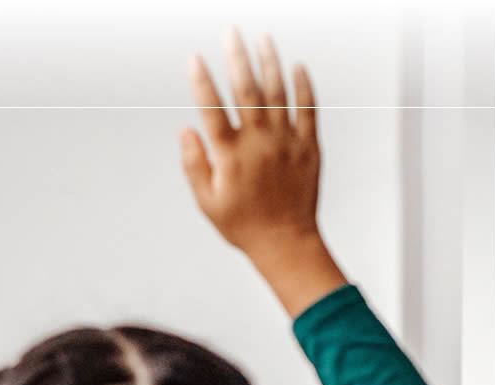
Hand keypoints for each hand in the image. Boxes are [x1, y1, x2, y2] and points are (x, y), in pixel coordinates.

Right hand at [181, 30, 345, 314]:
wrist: (286, 241)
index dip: (201, 82)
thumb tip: (186, 130)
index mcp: (230, 156)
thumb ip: (195, 164)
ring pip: (278, 93)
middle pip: (246, 91)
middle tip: (230, 33)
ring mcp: (286, 142)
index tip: (194, 59)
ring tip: (262, 39)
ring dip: (270, 62)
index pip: (212, 110)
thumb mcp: (206, 201)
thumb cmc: (242, 225)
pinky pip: (308, 109)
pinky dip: (303, 86)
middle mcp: (259, 143)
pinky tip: (297, 66)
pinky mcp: (308, 146)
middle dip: (236, 58)